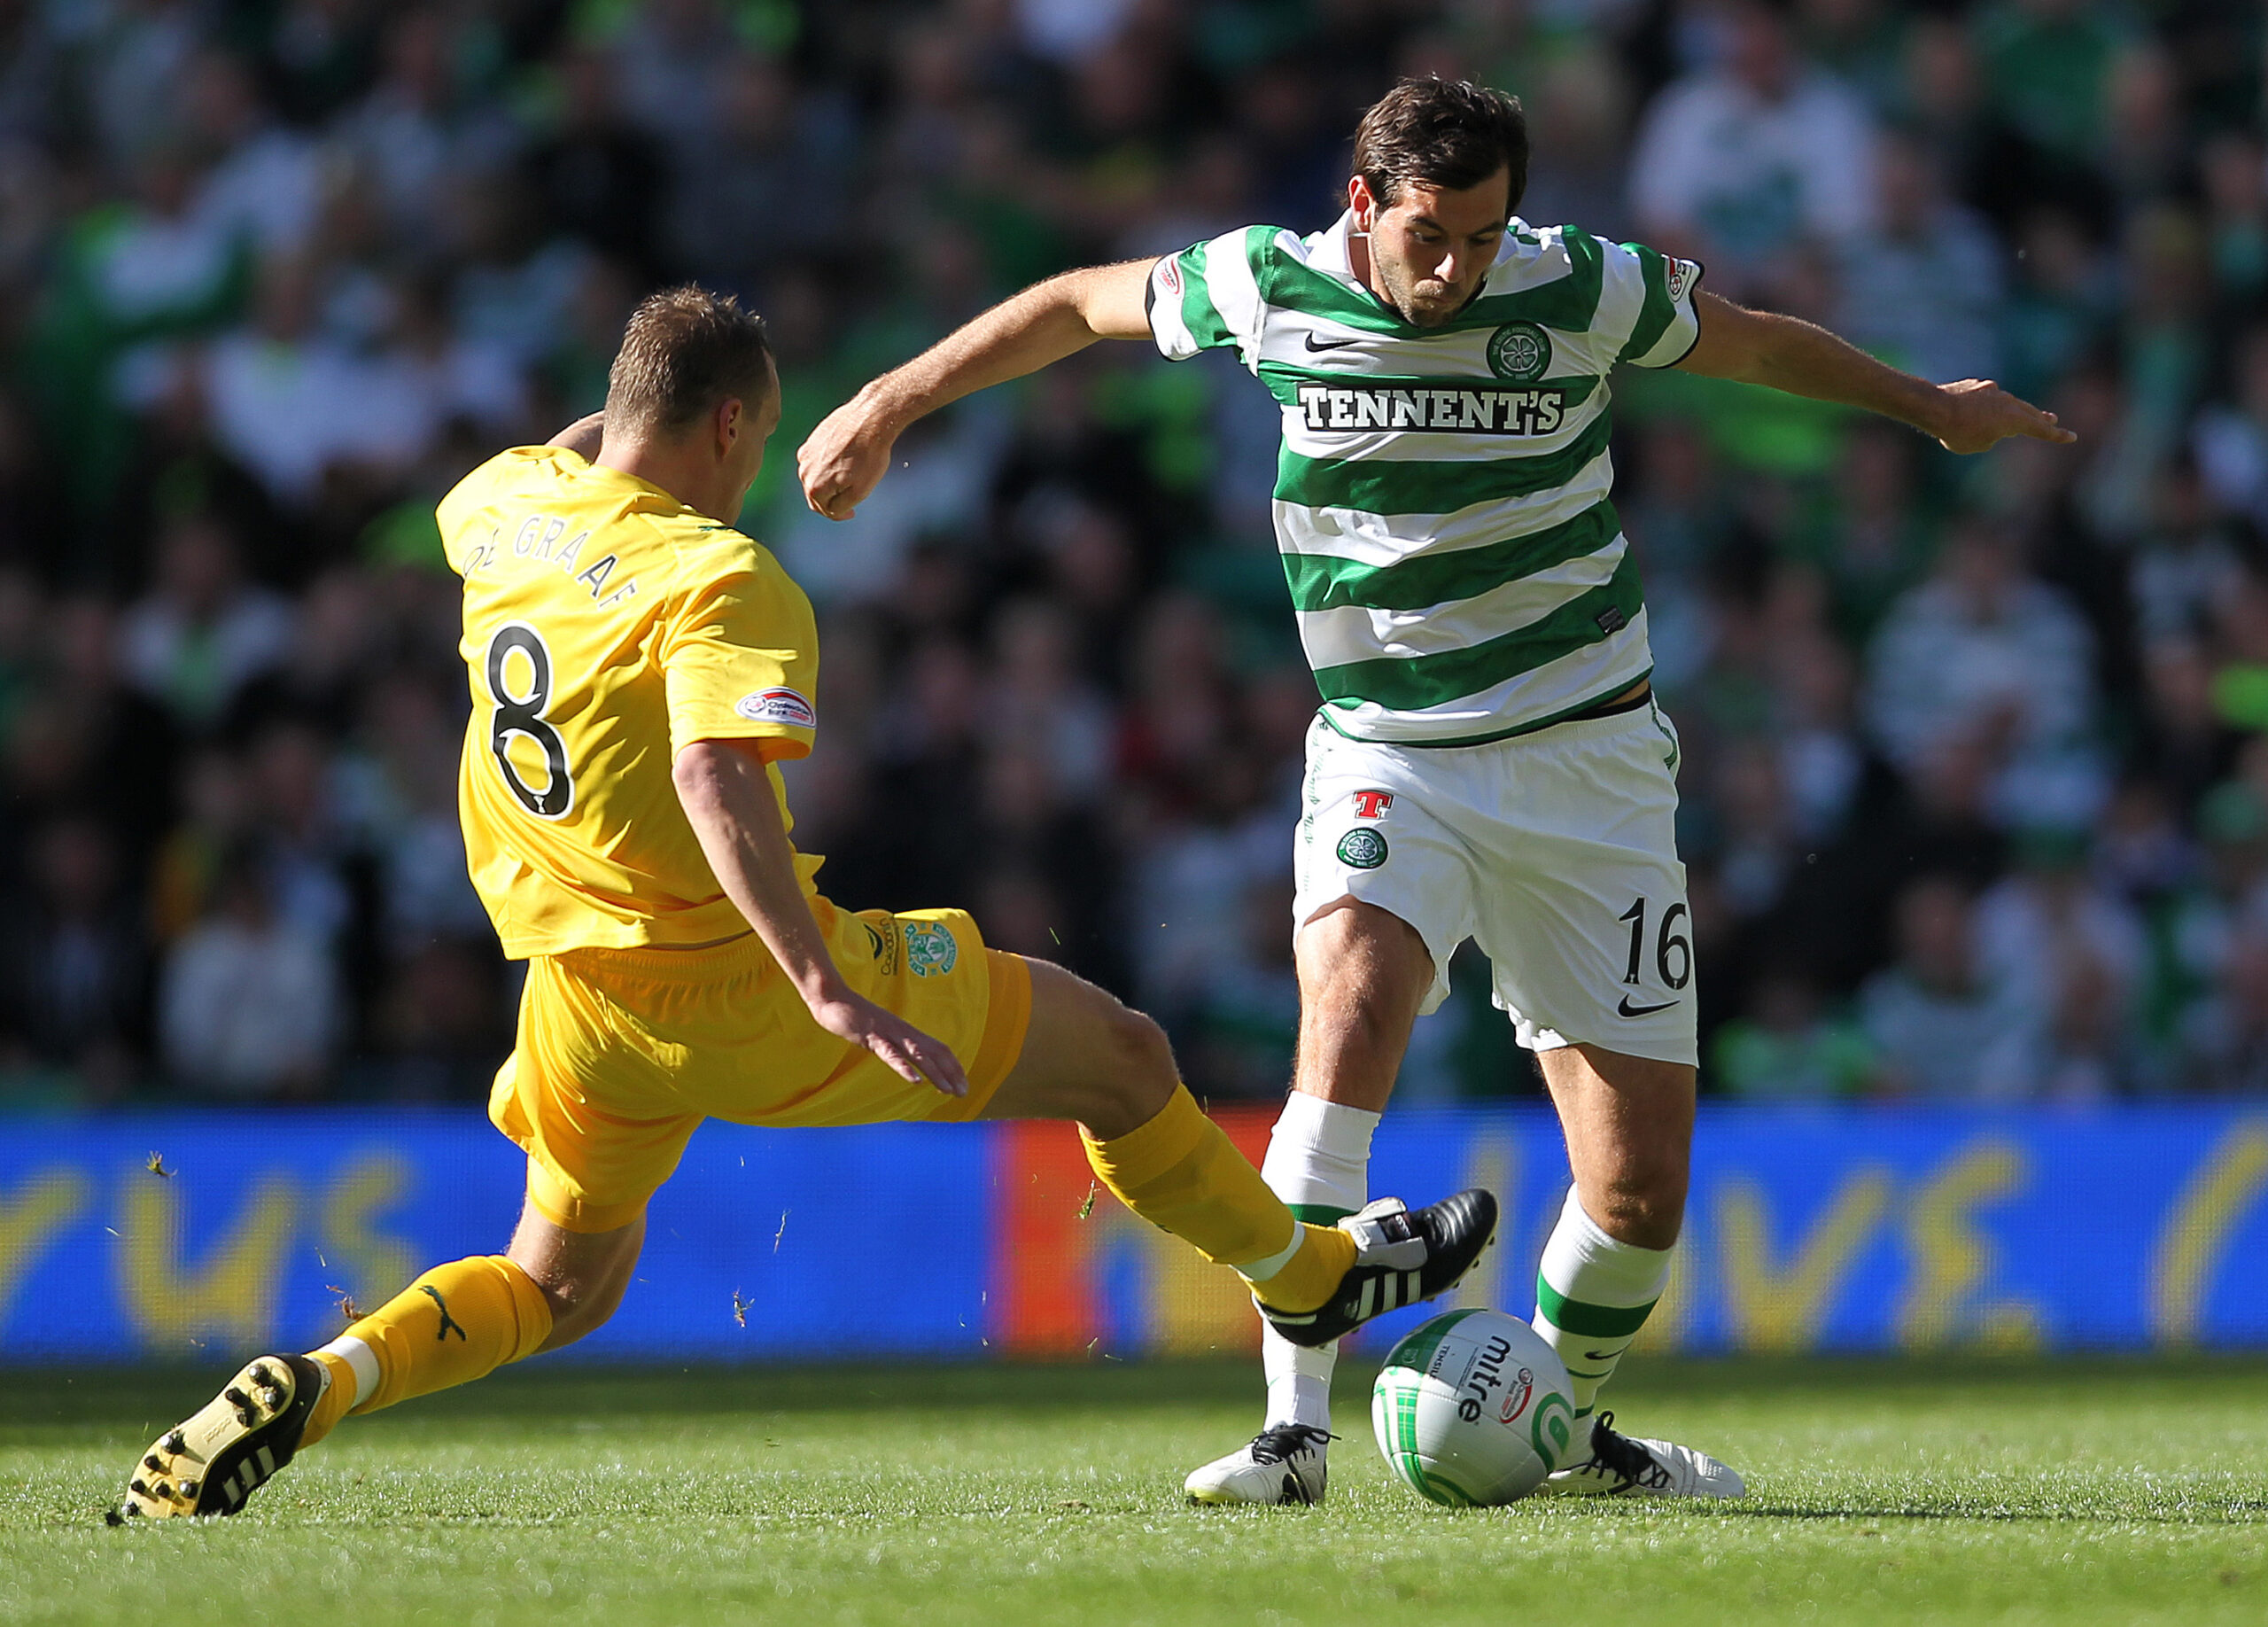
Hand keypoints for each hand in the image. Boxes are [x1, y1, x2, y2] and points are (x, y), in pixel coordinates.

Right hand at [797, 395, 897, 520]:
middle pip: (817, 495)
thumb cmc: (868, 456)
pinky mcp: (812, 439)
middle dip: (833, 499)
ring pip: (816, 476)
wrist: (870, 419)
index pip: (825, 510)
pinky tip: (844, 461)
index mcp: (814, 487)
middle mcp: (804, 471)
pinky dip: (828, 465)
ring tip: (849, 478)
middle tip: (850, 498)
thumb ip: (841, 506)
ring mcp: (806, 453)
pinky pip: (818, 460)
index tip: (853, 511)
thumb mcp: (860, 491)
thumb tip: (832, 510)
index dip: (840, 514)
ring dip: (829, 481)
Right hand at [806, 987, 969, 1097]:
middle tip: (963, 1093)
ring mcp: (889, 1034)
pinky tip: (915, 1080)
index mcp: (907, 1032)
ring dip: (935, 1073)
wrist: (833, 998)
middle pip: (935, 1052)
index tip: (963, 1084)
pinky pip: (891, 1054)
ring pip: (918, 1055)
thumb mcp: (880, 1033)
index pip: (938, 1048)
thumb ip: (894, 1044)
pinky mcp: (872, 1037)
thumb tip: (906, 1059)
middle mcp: (904, 1032)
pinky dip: (904, 1067)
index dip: (953, 1066)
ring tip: (947, 1090)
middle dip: (951, 1073)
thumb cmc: (856, 1017)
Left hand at [1928, 379, 2076, 455]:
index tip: (2072, 437)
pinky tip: (1970, 411)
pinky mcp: (1976, 385)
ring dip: (2008, 411)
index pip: (2040, 430)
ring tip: (2008, 418)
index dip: (2056, 435)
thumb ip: (1991, 436)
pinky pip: (1984, 397)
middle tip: (2051, 419)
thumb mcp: (1978, 445)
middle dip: (2039, 418)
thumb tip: (1989, 426)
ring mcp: (1992, 390)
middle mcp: (2008, 401)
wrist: (1936, 407)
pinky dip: (1983, 406)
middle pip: (2028, 411)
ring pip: (2006, 402)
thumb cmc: (1958, 432)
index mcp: (2014, 419)